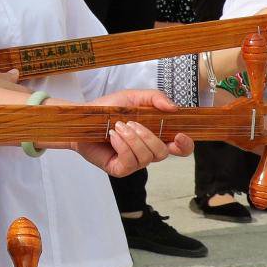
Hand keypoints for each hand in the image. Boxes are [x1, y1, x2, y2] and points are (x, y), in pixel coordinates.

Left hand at [75, 90, 191, 175]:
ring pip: (147, 158)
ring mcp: (134, 163)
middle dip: (149, 136)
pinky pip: (130, 162)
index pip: (181, 148)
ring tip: (117, 126)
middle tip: (130, 123)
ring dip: (132, 139)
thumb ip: (154, 98)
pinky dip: (122, 146)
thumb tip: (174, 108)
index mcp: (156, 136)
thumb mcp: (132, 98)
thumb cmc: (107, 109)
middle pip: (163, 153)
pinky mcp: (120, 169)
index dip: (185, 145)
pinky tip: (113, 136)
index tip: (178, 135)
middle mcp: (147, 151)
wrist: (81, 118)